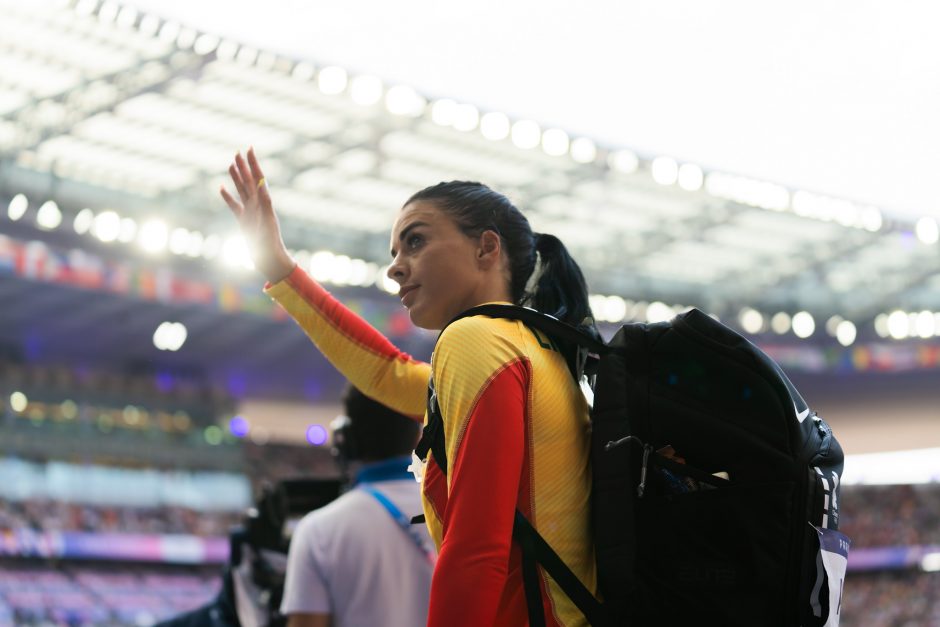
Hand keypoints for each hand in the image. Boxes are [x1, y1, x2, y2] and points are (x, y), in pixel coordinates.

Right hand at [220, 147, 295, 283]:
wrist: (269, 258)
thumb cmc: (270, 242)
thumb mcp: (267, 221)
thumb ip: (265, 202)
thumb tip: (262, 184)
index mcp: (263, 201)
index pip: (258, 178)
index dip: (253, 163)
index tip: (249, 148)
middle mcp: (257, 204)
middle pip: (248, 181)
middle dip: (244, 166)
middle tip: (238, 151)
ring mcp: (249, 212)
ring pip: (241, 190)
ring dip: (236, 177)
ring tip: (231, 163)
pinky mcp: (243, 221)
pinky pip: (233, 206)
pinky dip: (227, 196)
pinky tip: (221, 187)